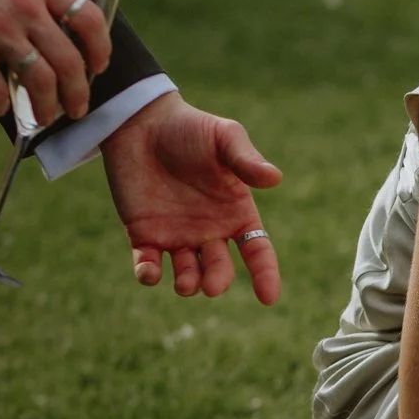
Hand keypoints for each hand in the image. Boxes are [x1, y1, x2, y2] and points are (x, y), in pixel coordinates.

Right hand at [0, 0, 110, 127]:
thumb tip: (58, 38)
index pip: (90, 20)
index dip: (100, 49)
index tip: (98, 67)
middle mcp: (26, 8)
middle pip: (69, 62)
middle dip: (78, 93)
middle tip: (77, 108)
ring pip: (40, 82)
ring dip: (46, 108)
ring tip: (44, 117)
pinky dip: (0, 106)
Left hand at [102, 92, 281, 301]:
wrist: (143, 122)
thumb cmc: (191, 128)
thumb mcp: (224, 138)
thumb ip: (246, 160)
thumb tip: (275, 178)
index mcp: (236, 212)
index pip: (257, 250)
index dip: (266, 275)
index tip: (268, 297)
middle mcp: (210, 231)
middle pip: (221, 269)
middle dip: (218, 280)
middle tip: (212, 285)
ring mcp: (177, 235)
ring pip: (187, 274)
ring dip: (188, 284)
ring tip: (185, 283)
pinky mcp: (144, 235)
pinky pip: (148, 265)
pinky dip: (148, 274)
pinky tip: (149, 271)